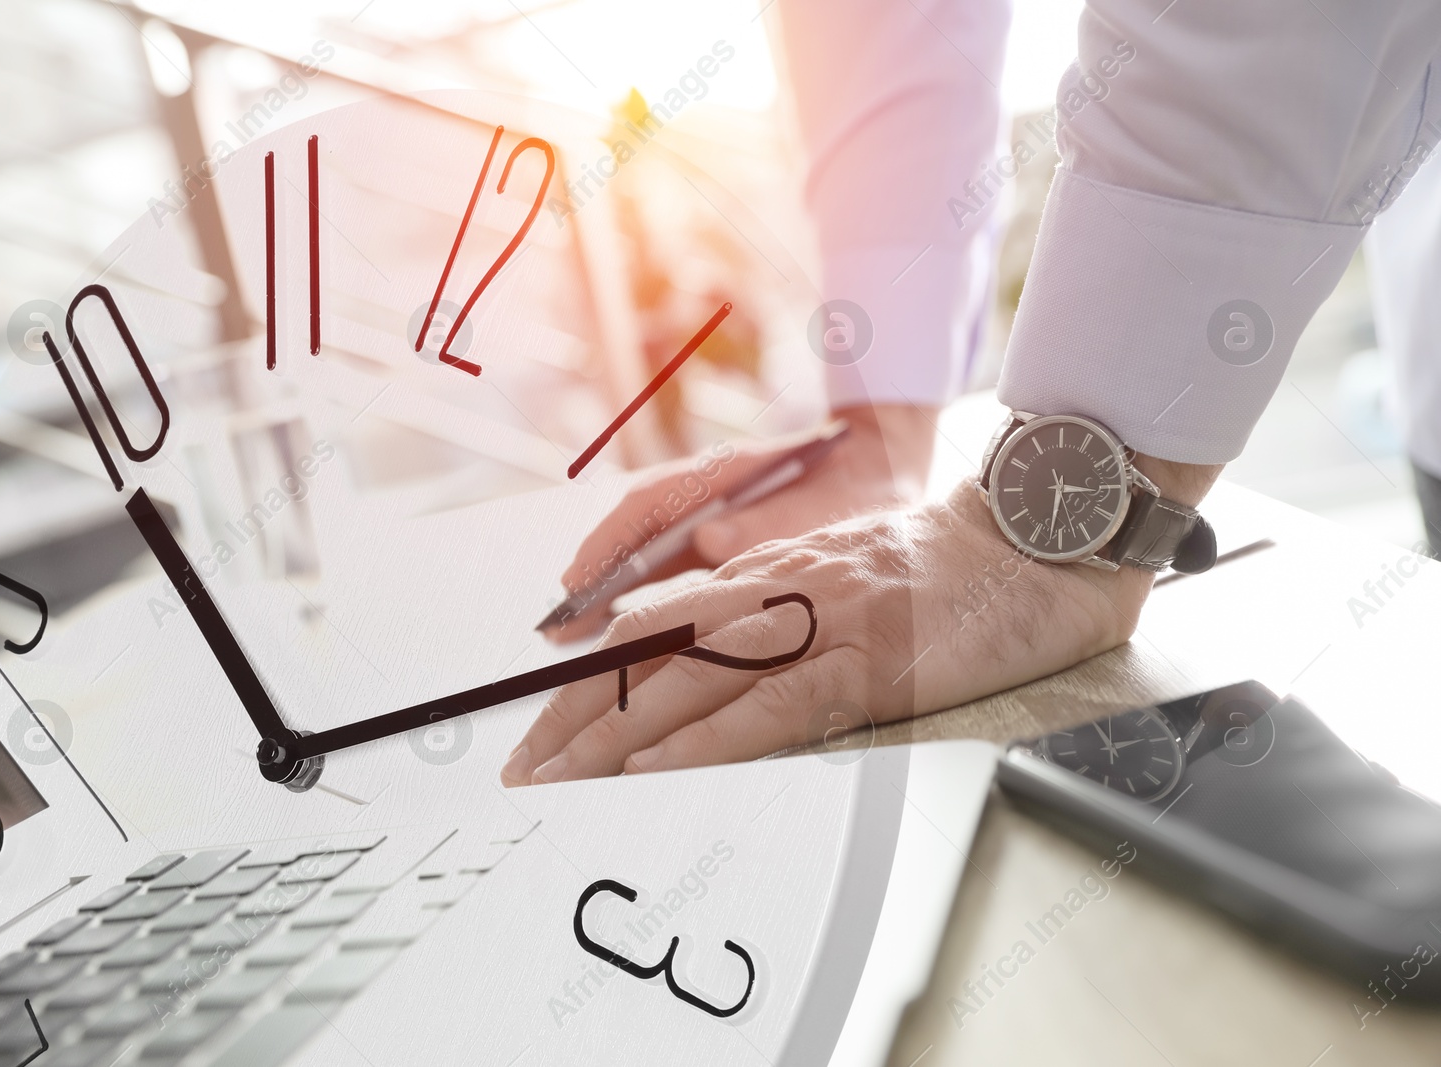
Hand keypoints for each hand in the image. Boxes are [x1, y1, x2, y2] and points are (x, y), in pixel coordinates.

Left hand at [501, 477, 1158, 785]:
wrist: (1033, 540)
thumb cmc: (945, 573)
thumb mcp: (839, 588)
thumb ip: (776, 622)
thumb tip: (713, 682)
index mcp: (763, 575)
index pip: (646, 627)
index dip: (582, 681)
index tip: (541, 731)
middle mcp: (773, 591)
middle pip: (645, 653)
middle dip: (573, 716)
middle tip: (521, 772)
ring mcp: (817, 621)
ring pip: (689, 680)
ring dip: (614, 738)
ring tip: (561, 785)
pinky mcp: (868, 659)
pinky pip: (771, 706)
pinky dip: (708, 742)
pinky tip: (658, 773)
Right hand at [546, 403, 936, 642]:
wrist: (880, 462)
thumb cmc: (856, 482)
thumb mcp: (825, 507)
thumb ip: (769, 521)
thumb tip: (709, 537)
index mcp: (727, 472)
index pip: (652, 504)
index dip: (613, 542)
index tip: (581, 577)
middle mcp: (704, 491)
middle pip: (633, 531)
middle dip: (594, 575)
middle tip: (559, 624)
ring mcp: (704, 512)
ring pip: (641, 550)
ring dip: (605, 589)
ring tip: (570, 634)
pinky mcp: (711, 538)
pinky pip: (660, 566)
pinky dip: (631, 593)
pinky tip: (610, 626)